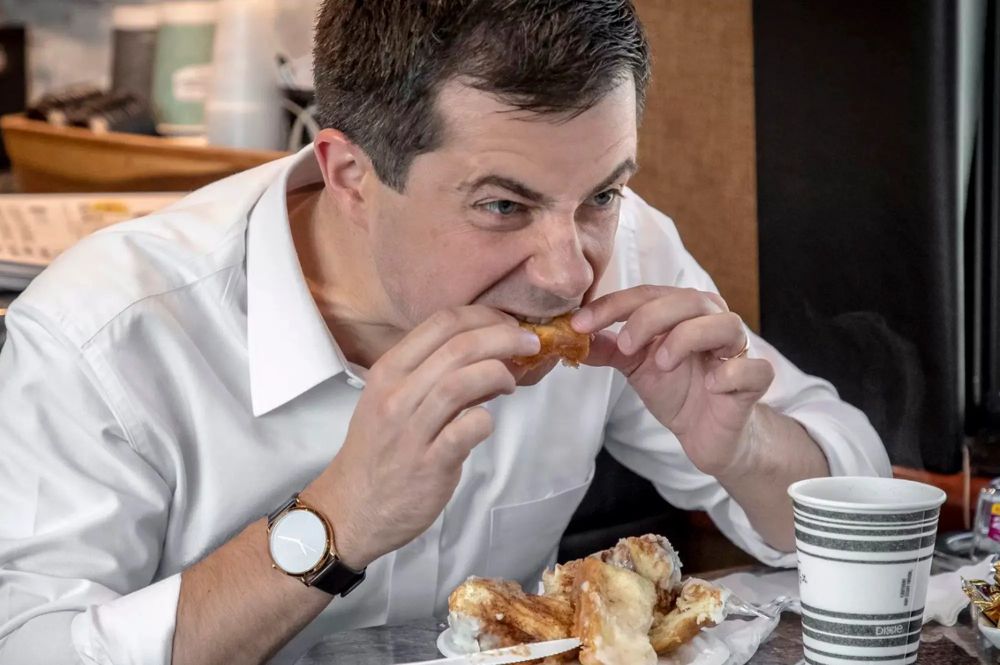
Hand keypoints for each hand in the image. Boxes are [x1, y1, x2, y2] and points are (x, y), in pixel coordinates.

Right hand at [302, 306, 539, 568]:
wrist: (352, 508)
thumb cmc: (379, 450)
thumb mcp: (392, 399)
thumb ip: (431, 374)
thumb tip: (486, 353)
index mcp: (388, 370)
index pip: (440, 322)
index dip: (483, 316)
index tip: (506, 324)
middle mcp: (396, 394)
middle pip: (458, 347)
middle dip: (503, 338)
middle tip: (529, 345)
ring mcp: (411, 430)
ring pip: (462, 382)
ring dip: (498, 374)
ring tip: (511, 383)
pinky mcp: (429, 464)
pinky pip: (467, 430)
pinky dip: (486, 420)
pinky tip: (487, 422)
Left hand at [572, 286, 774, 477]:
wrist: (708, 434)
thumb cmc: (678, 390)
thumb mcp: (636, 367)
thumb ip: (608, 348)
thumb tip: (570, 335)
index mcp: (683, 312)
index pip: (646, 295)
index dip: (611, 306)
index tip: (579, 324)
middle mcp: (712, 322)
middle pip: (686, 300)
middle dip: (649, 318)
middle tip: (624, 346)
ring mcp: (736, 351)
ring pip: (724, 324)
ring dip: (688, 338)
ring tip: (662, 363)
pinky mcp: (754, 382)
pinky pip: (754, 369)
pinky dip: (732, 373)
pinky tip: (711, 385)